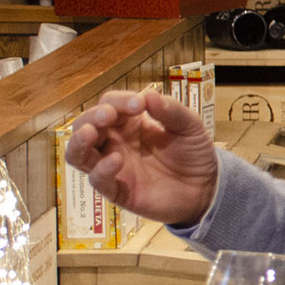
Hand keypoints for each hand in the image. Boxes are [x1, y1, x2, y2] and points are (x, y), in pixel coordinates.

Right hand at [62, 90, 218, 225]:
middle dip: (93, 117)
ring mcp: (112, 166)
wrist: (206, 187)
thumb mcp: (189, 126)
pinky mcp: (117, 190)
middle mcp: (115, 142)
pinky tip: (117, 160)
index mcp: (129, 123)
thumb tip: (148, 94)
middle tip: (109, 115)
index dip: (119, 101)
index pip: (110, 104)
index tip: (139, 104)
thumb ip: (171, 111)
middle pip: (85, 125)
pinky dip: (101, 170)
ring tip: (90, 133)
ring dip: (78, 141)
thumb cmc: (193, 153)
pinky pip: (97, 180)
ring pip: (78, 154)